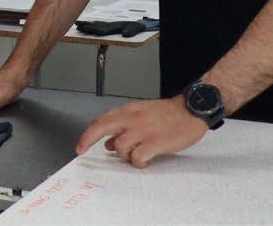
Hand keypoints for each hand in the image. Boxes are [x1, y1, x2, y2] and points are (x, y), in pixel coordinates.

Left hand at [74, 96, 207, 167]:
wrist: (191, 110)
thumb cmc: (167, 114)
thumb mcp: (141, 115)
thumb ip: (123, 126)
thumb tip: (108, 143)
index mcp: (129, 111)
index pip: (101, 120)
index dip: (88, 134)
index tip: (80, 146)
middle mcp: (133, 119)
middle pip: (102, 127)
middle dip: (88, 139)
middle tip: (82, 150)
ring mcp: (144, 130)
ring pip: (120, 146)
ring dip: (123, 155)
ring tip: (135, 155)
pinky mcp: (156, 142)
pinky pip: (137, 156)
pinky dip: (137, 162)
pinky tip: (143, 161)